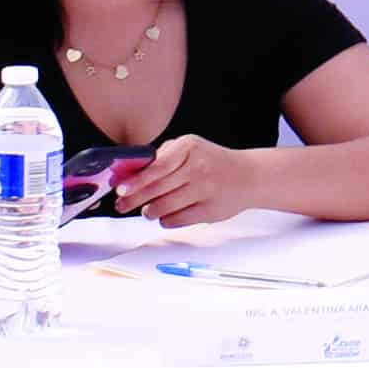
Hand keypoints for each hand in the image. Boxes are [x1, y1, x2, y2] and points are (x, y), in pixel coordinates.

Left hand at [127, 135, 271, 227]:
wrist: (248, 176)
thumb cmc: (212, 162)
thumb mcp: (189, 149)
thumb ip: (162, 157)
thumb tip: (130, 173)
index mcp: (189, 147)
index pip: (157, 167)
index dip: (136, 180)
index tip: (120, 189)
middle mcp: (198, 168)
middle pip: (156, 189)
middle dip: (134, 199)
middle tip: (122, 204)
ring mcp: (205, 190)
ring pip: (164, 207)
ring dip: (150, 211)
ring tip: (148, 210)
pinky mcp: (210, 211)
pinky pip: (176, 220)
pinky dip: (166, 220)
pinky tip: (166, 215)